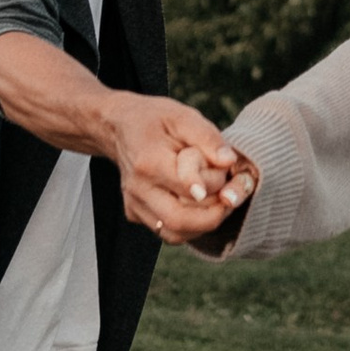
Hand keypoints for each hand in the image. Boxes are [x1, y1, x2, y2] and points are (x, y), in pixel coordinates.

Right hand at [109, 92, 253, 239]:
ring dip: (203, 225)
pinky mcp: (135, 214)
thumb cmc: (156, 119)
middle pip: (178, 220)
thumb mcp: (183, 117)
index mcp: (149, 161)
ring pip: (174, 234)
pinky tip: (199, 207)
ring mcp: (134, 204)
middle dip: (213, 216)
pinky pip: (166, 232)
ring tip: (217, 202)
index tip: (227, 191)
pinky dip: (189, 226)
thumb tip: (229, 161)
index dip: (210, 191)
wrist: (119, 127)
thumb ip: (207, 138)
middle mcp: (138, 188)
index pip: (183, 187)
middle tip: (230, 198)